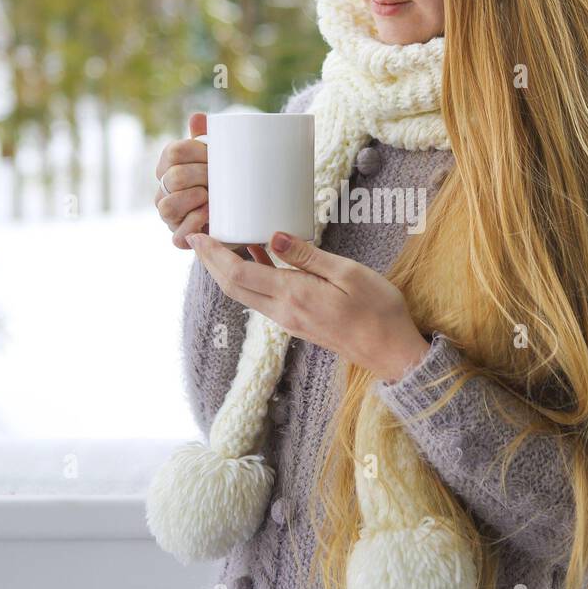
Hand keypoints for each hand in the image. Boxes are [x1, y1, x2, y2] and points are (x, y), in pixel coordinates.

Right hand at [154, 113, 267, 259]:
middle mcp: (164, 190)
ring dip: (193, 198)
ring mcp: (169, 216)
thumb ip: (208, 137)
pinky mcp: (179, 238)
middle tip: (219, 177)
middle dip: (201, 175)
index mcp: (170, 166)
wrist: (240, 218)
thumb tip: (198, 117)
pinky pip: (177, 235)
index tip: (215, 155)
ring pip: (167, 206)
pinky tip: (209, 214)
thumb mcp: (219, 159)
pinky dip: (194, 223)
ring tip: (212, 196)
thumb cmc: (225, 182)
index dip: (196, 151)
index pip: (174, 151)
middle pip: (174, 177)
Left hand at [185, 230, 430, 382]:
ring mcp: (288, 320)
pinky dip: (250, 276)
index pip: (238, 273)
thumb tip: (274, 237)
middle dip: (210, 261)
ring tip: (222, 242)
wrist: (390, 352)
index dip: (212, 255)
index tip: (196, 236)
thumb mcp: (348, 273)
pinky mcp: (296, 322)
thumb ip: (308, 256)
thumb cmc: (378, 311)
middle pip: (233, 286)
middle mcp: (283, 312)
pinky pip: (263, 298)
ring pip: (245, 293)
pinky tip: (257, 257)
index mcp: (293, 296)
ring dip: (227, 270)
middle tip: (198, 236)